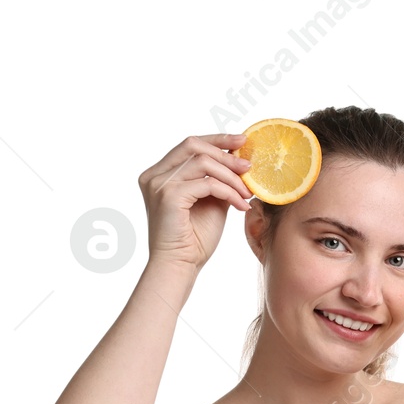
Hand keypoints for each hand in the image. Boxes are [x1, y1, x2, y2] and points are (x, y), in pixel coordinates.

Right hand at [138, 133, 253, 270]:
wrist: (181, 265)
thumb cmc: (195, 237)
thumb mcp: (211, 201)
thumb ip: (219, 179)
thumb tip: (240, 160)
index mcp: (160, 173)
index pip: (189, 144)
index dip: (217, 139)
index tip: (242, 140)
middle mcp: (154, 175)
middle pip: (193, 146)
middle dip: (226, 154)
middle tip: (249, 166)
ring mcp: (159, 184)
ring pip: (203, 163)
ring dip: (231, 177)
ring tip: (247, 193)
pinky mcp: (169, 196)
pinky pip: (208, 184)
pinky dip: (229, 192)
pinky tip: (240, 205)